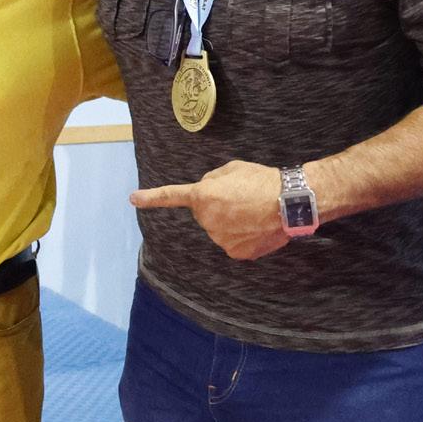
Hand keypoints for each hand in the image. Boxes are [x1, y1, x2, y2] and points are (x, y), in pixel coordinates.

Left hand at [131, 160, 288, 260]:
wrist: (290, 202)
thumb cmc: (261, 180)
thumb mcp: (231, 169)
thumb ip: (212, 180)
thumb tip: (207, 191)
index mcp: (203, 195)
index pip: (172, 196)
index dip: (151, 197)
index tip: (132, 199)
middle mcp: (207, 220)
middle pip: (205, 213)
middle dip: (217, 206)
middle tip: (241, 198)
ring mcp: (221, 239)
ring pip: (220, 229)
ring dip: (231, 222)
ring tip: (253, 211)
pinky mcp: (236, 253)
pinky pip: (233, 242)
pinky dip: (243, 236)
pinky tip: (257, 226)